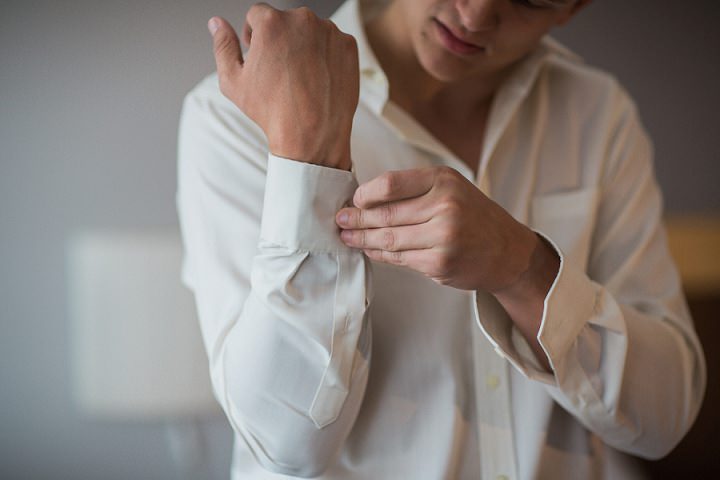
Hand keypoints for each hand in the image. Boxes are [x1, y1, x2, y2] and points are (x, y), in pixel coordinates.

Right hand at [208, 4, 359, 169]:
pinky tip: (318, 80)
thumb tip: (216, 24)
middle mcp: (303, 19)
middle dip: (280, 40)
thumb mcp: (233, 81)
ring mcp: (329, 32)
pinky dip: (326, 57)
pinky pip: (333, 43)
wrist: (312, 135)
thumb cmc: (272, 111)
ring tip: (301, 78)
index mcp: (272, 22)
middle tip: (281, 72)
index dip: (254, 36)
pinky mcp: (348, 46)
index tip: (260, 55)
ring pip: (311, 31)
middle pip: (286, 22)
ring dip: (304, 47)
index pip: (257, 14)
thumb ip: (223, 45)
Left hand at [336, 166, 558, 370]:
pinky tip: (368, 249)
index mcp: (444, 181)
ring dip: (362, 238)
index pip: (390, 184)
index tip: (355, 199)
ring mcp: (442, 237)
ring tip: (347, 236)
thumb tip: (367, 197)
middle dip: (357, 218)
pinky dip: (379, 253)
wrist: (508, 252)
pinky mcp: (438, 263)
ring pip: (388, 238)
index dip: (365, 194)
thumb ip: (416, 190)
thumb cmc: (475, 217)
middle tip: (340, 219)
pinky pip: (398, 258)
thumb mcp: (452, 189)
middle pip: (385, 214)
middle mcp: (444, 206)